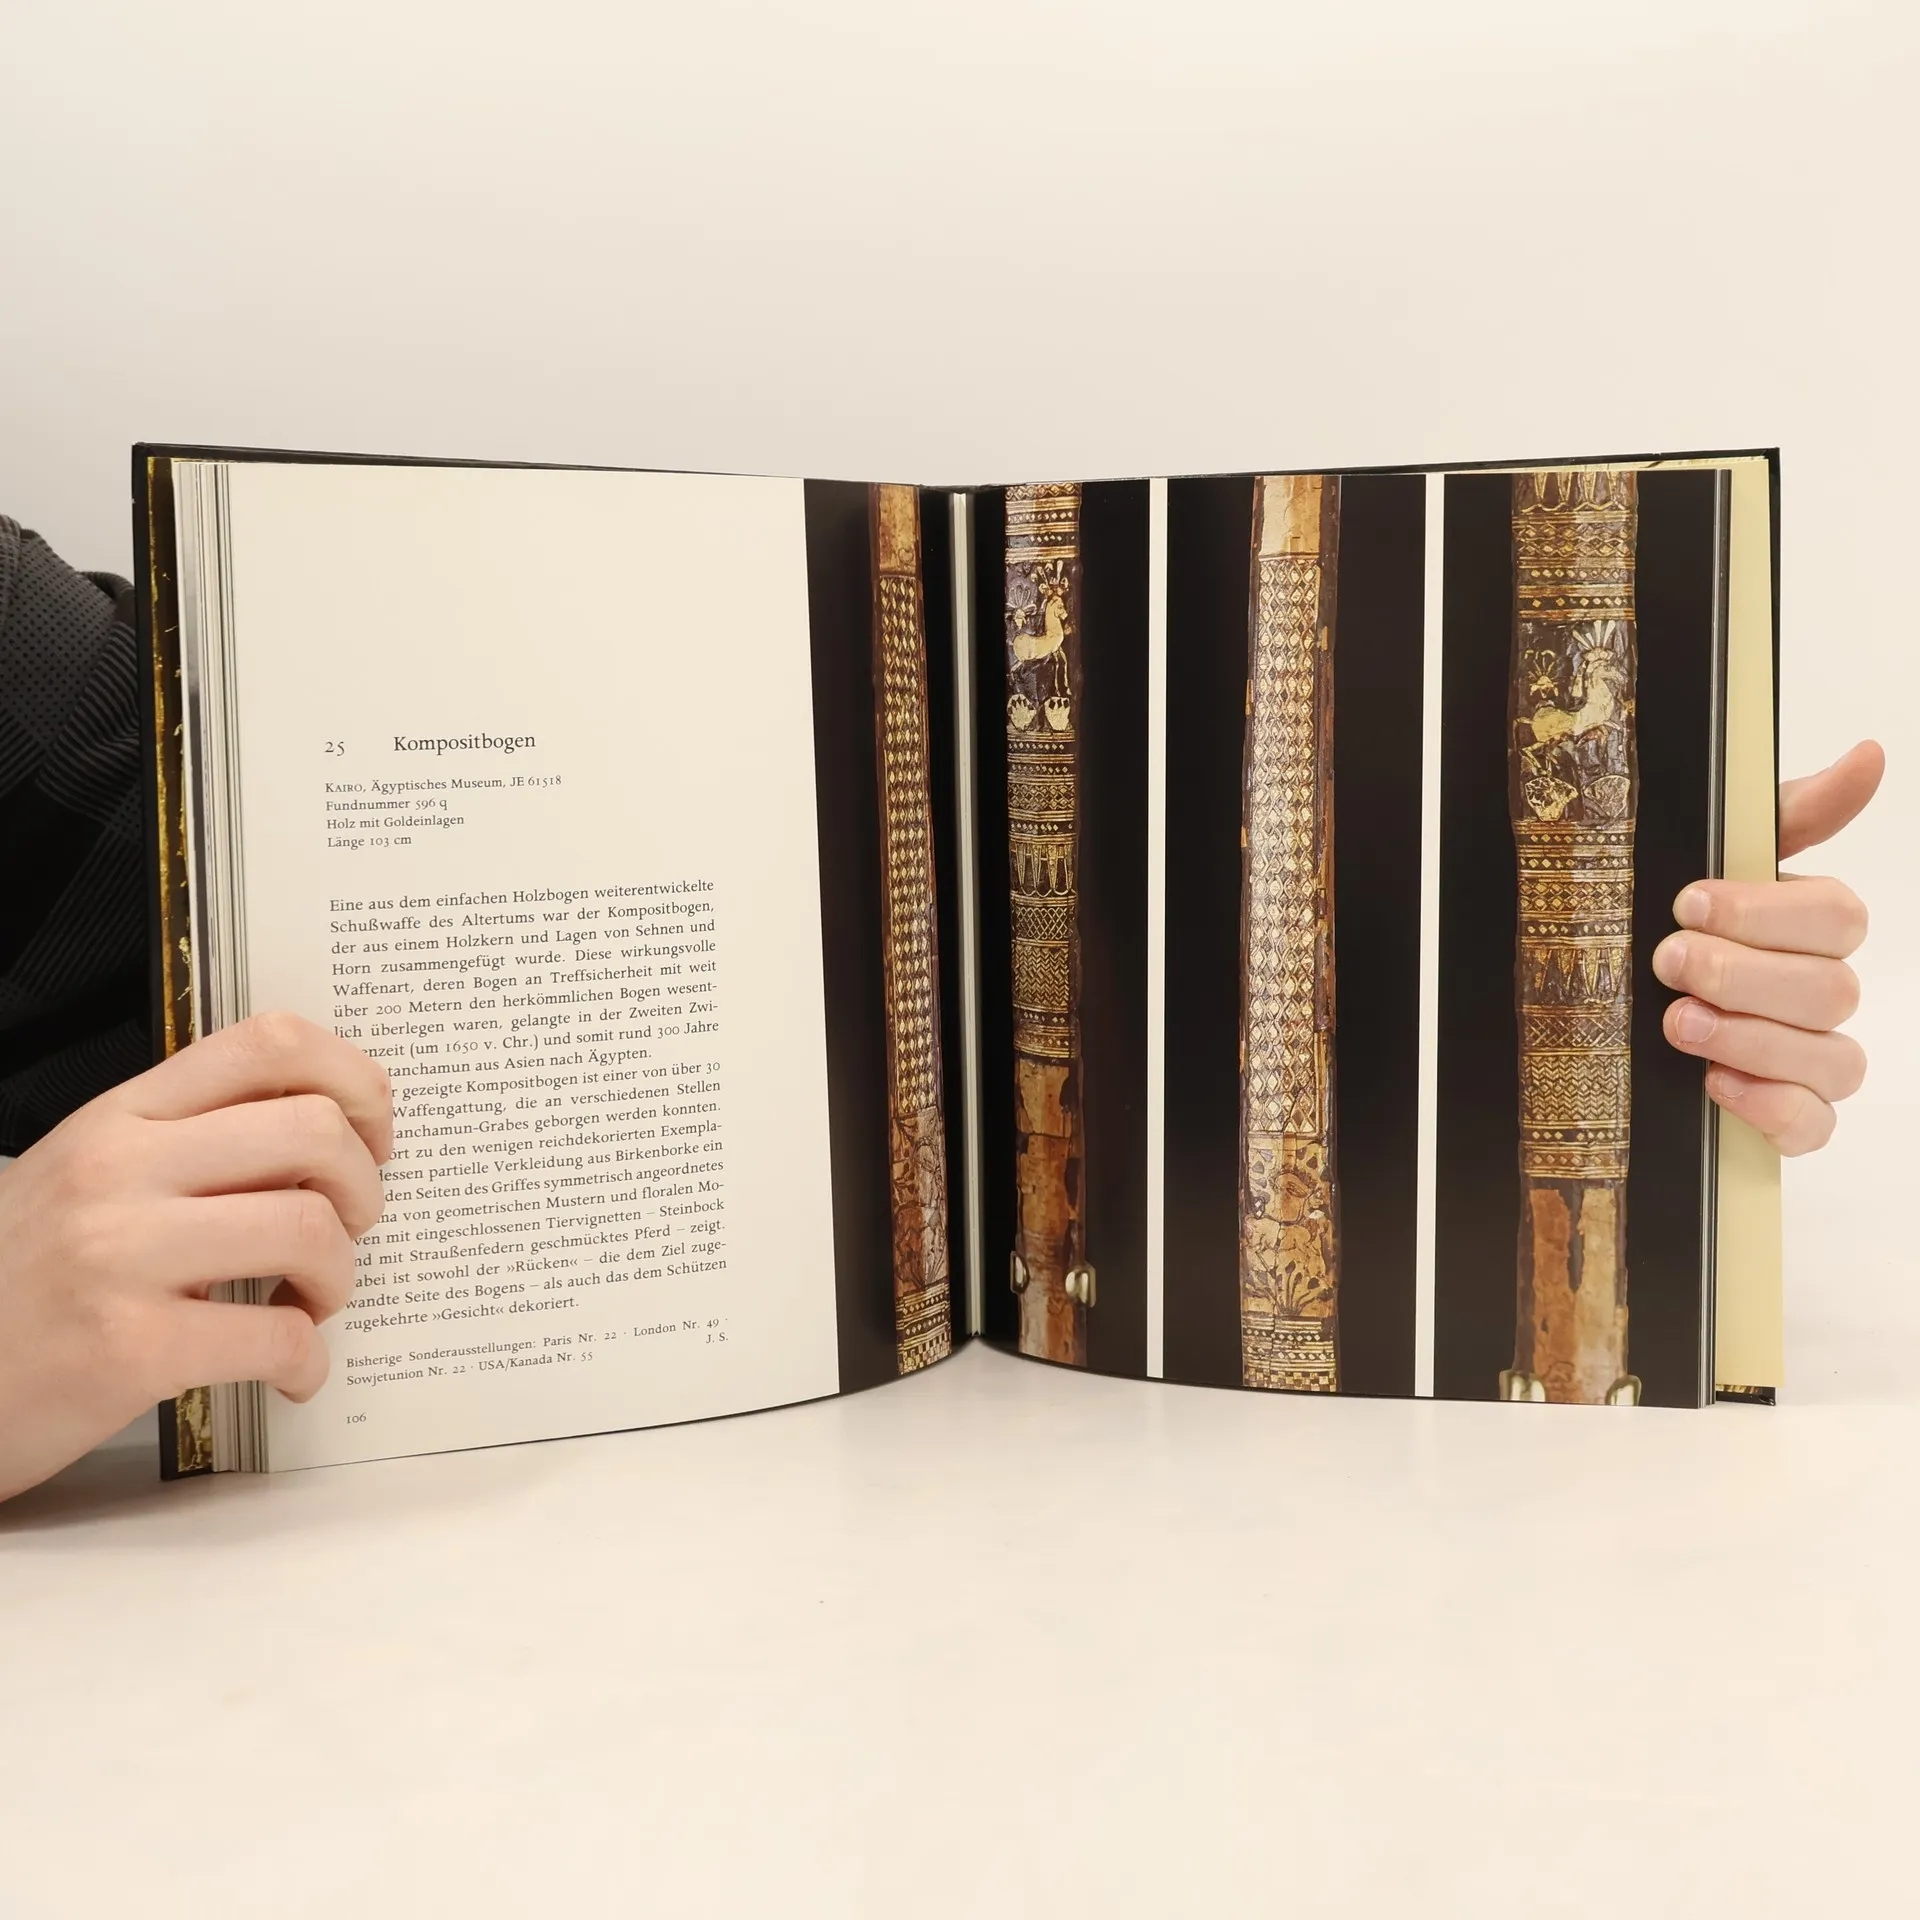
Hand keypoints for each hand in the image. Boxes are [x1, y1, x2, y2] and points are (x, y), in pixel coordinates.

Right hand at [0, 1013, 389, 1501]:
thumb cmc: (24, 1286)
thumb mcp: (89, 1178)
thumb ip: (191, 1144)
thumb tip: (325, 1136)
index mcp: (119, 1118)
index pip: (268, 1044)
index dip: (355, 1079)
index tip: (372, 1131)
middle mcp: (119, 1170)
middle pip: (315, 1130)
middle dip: (363, 1186)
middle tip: (347, 1229)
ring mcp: (120, 1256)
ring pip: (310, 1228)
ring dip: (340, 1277)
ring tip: (308, 1301)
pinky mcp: (129, 1348)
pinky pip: (277, 1337)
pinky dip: (307, 1362)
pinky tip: (288, 1372)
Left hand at [1654, 741, 1882, 1155]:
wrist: (1601, 999)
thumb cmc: (1670, 922)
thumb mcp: (1708, 855)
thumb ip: (1786, 812)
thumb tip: (1869, 755)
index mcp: (1809, 927)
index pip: (1837, 917)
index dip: (1766, 912)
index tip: (1689, 902)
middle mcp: (1820, 992)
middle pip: (1830, 991)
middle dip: (1742, 976)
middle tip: (1669, 962)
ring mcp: (1810, 1058)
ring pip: (1831, 1060)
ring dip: (1752, 1040)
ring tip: (1680, 1023)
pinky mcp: (1787, 1116)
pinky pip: (1813, 1126)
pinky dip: (1770, 1108)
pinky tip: (1715, 1083)